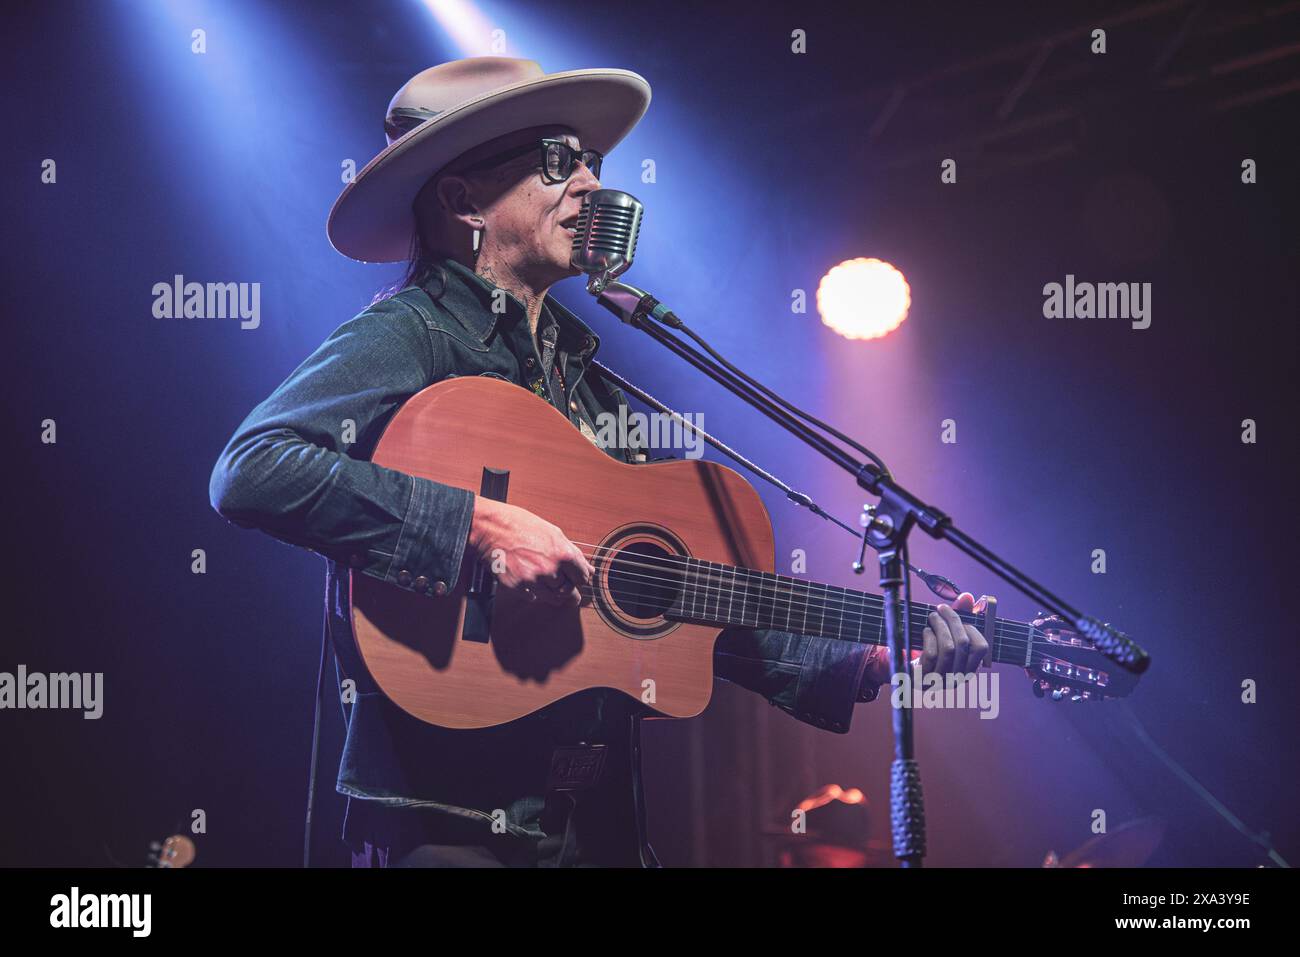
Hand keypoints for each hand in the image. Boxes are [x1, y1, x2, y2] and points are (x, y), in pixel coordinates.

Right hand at [467, 497, 592, 606]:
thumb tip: (587, 568)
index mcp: (562, 553)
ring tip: (545, 580)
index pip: (582, 578)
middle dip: (567, 587)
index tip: (576, 577)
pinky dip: (534, 592)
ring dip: (552, 591)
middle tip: (562, 582)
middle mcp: (550, 569)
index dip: (580, 578)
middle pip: (569, 590)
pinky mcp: (517, 587)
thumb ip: (573, 552)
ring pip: (553, 598)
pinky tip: (530, 580)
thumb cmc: (519, 524)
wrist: (490, 528)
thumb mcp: (552, 532)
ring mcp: (533, 580)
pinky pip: (533, 598)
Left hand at [920, 592, 990, 676]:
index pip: (981, 648)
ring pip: (948, 648)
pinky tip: (926, 632)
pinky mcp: (925, 678)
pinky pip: (932, 654)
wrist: (906, 672)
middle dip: (952, 620)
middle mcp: (959, 677)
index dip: (971, 629)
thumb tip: (967, 597)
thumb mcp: (947, 636)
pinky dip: (929, 638)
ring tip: (932, 617)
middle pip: (963, 644)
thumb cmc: (932, 651)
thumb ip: (960, 617)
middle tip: (941, 608)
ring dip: (940, 627)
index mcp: (969, 669)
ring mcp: (942, 680)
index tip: (958, 617)